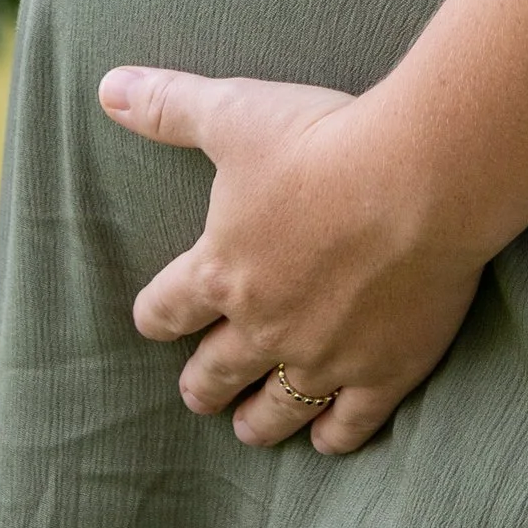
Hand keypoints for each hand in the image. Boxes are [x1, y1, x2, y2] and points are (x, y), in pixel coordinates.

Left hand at [100, 66, 486, 454]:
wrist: (420, 179)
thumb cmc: (323, 141)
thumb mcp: (234, 112)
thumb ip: (167, 107)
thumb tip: (106, 88)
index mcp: (221, 271)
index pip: (165, 311)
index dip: (156, 316)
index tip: (157, 320)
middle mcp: (263, 326)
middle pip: (215, 372)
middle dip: (201, 383)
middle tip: (199, 391)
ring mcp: (323, 357)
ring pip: (275, 409)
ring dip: (256, 420)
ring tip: (249, 427)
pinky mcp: (383, 372)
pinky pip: (348, 424)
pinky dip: (332, 437)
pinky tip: (324, 439)